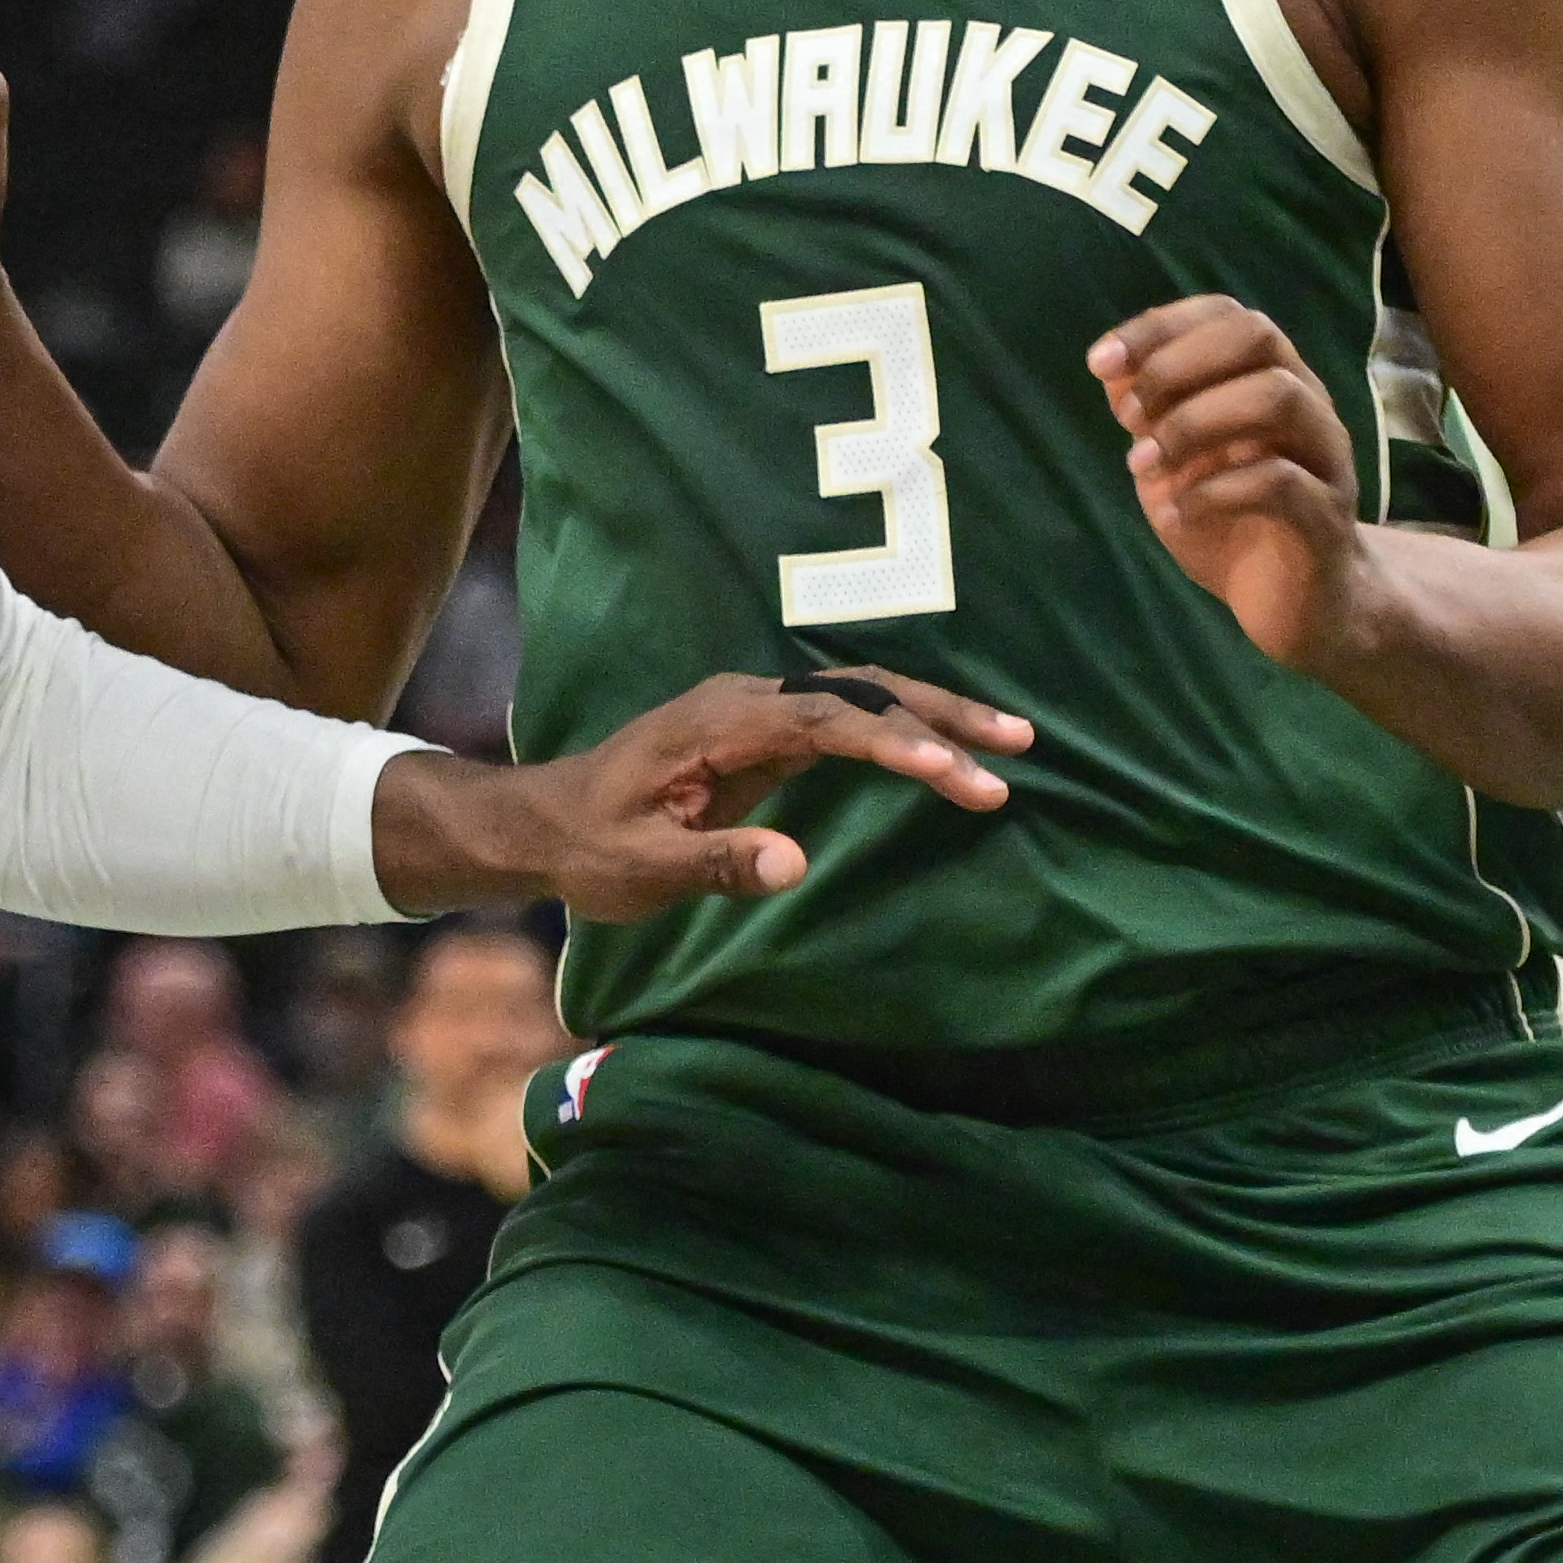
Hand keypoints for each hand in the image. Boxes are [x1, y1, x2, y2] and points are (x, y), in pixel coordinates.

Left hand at [374, 669, 1029, 919]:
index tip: (954, 774)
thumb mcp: (640, 870)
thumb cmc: (589, 849)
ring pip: (860, 694)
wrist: (544, 821)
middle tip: (1018, 746)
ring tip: (1013, 741)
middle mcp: (744, 699)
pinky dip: (905, 724)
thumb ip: (714, 865)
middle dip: (941, 718)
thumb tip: (793, 864)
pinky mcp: (764, 729)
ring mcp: (756, 708)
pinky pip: (847, 714)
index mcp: (717, 724)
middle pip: (858, 692)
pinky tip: (951, 746)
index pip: (824, 723)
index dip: (893, 745)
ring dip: (935, 714)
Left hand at [1091, 299, 1364, 667]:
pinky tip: (1176, 513)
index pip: (1227, 314)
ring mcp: (1324, 459)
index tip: (1099, 361)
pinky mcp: (1327, 519)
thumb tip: (1110, 365)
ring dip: (1194, 423)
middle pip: (1259, 335)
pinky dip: (1213, 492)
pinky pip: (1281, 482)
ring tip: (1143, 464)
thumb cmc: (1233, 523)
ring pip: (1279, 397)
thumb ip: (1149, 414)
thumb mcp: (1175, 463)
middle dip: (1177, 365)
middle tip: (1128, 417)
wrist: (1301, 608)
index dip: (1160, 326)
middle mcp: (1306, 406)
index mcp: (1270, 381)